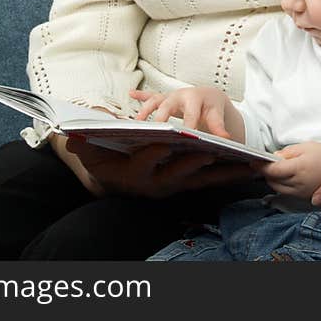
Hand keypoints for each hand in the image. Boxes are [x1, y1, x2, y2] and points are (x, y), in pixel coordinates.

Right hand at [59, 133, 254, 197]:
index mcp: (133, 173)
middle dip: (195, 162)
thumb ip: (83, 142)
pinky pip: (211, 179)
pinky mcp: (188, 183)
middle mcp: (156, 183)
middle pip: (178, 173)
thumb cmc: (101, 157)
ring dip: (223, 173)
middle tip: (212, 152)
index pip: (145, 163)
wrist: (112, 177)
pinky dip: (229, 173)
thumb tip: (71, 135)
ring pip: (201, 179)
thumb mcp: (88, 149)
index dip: (154, 152)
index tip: (166, 140)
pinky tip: (248, 167)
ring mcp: (174, 185)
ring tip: (245, 164)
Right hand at [130, 86, 244, 141]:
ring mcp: (170, 96)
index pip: (190, 114)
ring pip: (155, 100)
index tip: (182, 137)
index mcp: (195, 99)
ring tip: (136, 122)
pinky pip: (150, 96)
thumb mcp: (217, 116)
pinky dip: (140, 95)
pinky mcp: (163, 98)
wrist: (210, 97)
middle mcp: (180, 95)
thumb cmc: (213, 108)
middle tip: (154, 131)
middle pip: (168, 105)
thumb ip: (219, 127)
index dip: (186, 125)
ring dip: (145, 109)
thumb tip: (226, 139)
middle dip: (160, 117)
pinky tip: (131, 94)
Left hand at [262, 142, 320, 201]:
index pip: (273, 170)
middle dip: (265, 171)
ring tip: (274, 167)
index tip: (254, 159)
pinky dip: (280, 184)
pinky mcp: (303, 198)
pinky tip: (284, 175)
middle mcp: (298, 184)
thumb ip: (288, 152)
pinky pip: (285, 192)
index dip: (261, 165)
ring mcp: (300, 194)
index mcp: (299, 169)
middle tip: (262, 161)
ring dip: (272, 179)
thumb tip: (274, 157)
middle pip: (272, 181)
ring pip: (277, 188)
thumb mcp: (308, 146)